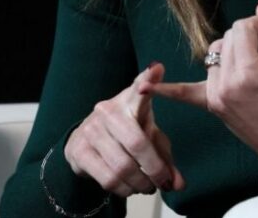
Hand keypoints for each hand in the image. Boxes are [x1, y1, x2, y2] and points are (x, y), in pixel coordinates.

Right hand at [65, 62, 185, 195]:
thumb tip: (179, 184)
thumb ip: (165, 157)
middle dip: (155, 168)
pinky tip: (131, 188)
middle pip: (137, 143)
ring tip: (149, 187)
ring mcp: (91, 130)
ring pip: (122, 166)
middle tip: (165, 182)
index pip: (139, 87)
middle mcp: (108, 111)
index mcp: (130, 100)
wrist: (86, 141)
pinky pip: (107, 178)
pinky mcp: (78, 151)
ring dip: (141, 183)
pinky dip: (124, 189)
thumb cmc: (128, 134)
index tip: (157, 68)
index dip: (147, 79)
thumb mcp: (149, 135)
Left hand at [143, 3, 257, 172]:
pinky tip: (143, 85)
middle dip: (249, 37)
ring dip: (233, 51)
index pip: (242, 28)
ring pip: (215, 53)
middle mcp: (224, 84)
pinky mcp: (211, 105)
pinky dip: (165, 89)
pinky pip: (184, 93)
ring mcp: (214, 96)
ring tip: (257, 66)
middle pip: (228, 38)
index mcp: (247, 73)